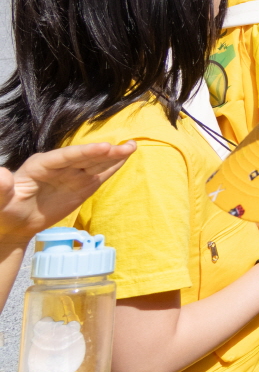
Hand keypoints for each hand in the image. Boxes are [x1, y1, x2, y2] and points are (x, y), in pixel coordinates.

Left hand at [0, 142, 136, 249]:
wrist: (16, 224)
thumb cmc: (5, 211)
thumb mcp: (0, 201)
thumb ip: (1, 188)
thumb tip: (3, 174)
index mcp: (40, 165)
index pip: (64, 156)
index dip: (84, 152)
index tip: (103, 147)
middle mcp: (59, 166)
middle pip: (84, 157)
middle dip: (104, 152)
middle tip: (125, 147)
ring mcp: (72, 174)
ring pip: (95, 163)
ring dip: (114, 155)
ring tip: (132, 146)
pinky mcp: (82, 185)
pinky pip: (100, 173)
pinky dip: (113, 165)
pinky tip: (125, 156)